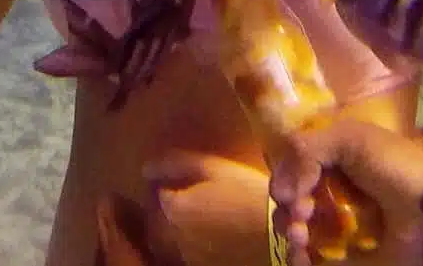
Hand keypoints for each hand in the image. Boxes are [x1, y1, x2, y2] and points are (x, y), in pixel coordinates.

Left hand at [143, 151, 270, 265]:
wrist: (277, 235)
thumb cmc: (245, 193)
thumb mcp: (212, 167)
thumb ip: (174, 164)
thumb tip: (145, 169)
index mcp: (174, 209)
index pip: (155, 194)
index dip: (163, 183)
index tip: (174, 179)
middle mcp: (176, 237)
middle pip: (161, 219)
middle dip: (168, 206)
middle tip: (186, 194)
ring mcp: (192, 257)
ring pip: (174, 238)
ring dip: (181, 225)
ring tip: (202, 213)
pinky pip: (192, 253)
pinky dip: (196, 241)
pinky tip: (214, 232)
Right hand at [269, 119, 422, 265]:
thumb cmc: (392, 164)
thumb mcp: (346, 140)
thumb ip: (306, 150)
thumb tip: (280, 190)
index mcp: (327, 165)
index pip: (288, 174)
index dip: (283, 183)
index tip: (292, 195)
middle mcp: (328, 197)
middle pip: (288, 205)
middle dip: (285, 212)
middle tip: (300, 218)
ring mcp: (337, 231)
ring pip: (295, 234)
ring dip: (289, 235)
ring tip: (301, 238)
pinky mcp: (347, 259)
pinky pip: (312, 261)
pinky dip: (298, 261)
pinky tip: (300, 257)